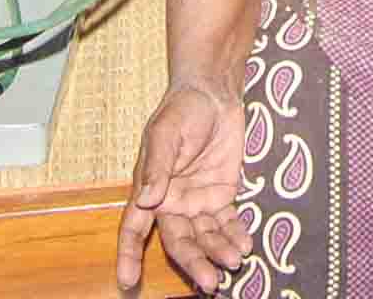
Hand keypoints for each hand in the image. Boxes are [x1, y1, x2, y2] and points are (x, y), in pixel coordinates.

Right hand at [118, 79, 249, 292]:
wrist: (214, 93)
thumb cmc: (181, 109)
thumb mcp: (165, 133)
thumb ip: (157, 166)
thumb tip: (146, 199)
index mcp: (149, 190)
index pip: (134, 227)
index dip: (129, 254)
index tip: (127, 282)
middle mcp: (172, 203)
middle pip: (180, 241)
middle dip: (194, 263)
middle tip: (210, 283)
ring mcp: (198, 202)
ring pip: (206, 237)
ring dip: (219, 252)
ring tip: (235, 261)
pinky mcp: (222, 196)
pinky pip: (228, 222)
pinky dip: (236, 235)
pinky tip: (245, 245)